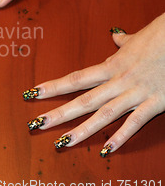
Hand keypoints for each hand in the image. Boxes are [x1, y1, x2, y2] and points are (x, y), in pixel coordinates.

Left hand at [24, 13, 164, 155]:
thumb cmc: (161, 36)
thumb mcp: (137, 38)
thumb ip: (123, 42)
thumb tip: (115, 36)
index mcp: (111, 66)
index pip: (75, 79)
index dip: (53, 87)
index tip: (33, 93)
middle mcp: (118, 81)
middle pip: (83, 101)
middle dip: (58, 114)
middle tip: (36, 124)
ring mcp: (136, 94)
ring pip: (103, 115)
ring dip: (82, 130)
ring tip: (63, 143)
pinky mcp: (156, 103)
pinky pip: (135, 123)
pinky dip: (121, 137)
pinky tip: (106, 149)